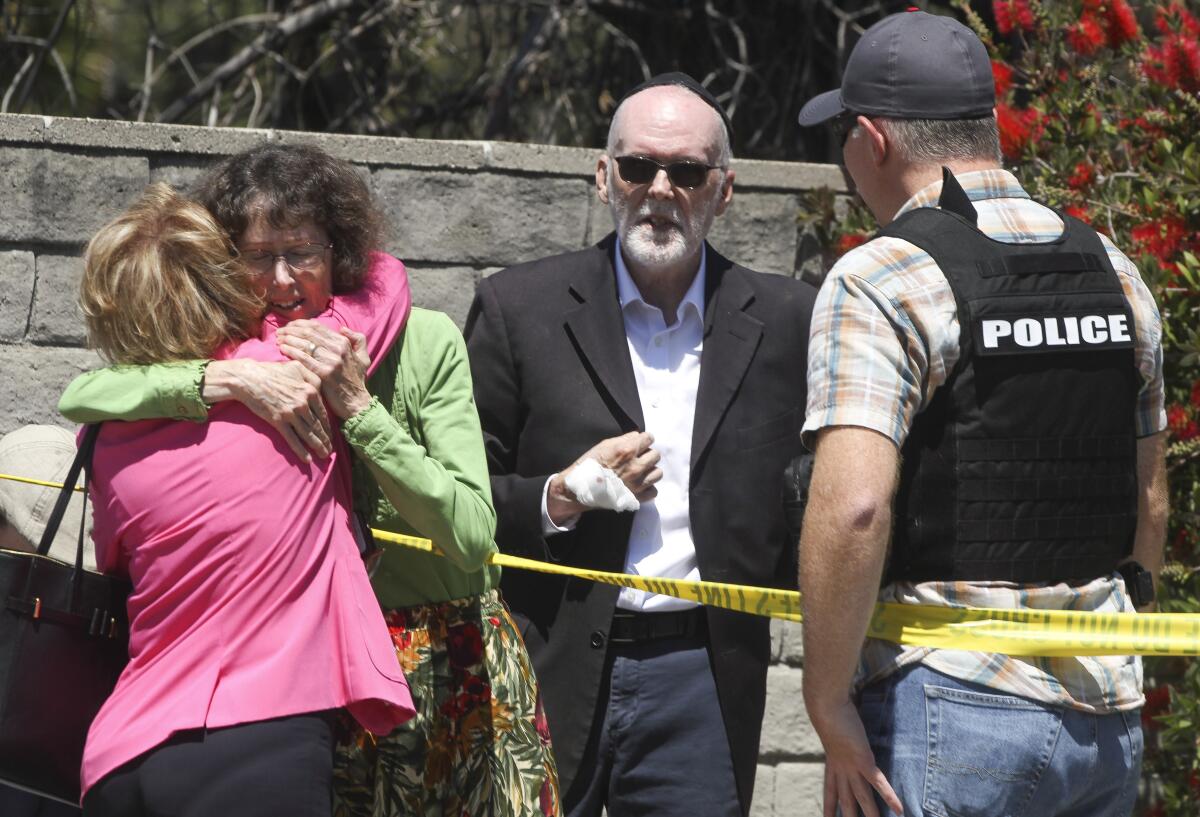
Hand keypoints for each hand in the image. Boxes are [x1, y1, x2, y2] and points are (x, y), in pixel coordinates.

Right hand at [203, 358, 331, 460]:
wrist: (249, 378)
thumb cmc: (272, 371)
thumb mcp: (296, 367)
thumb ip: (312, 375)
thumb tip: (322, 385)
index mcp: (311, 389)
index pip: (323, 413)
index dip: (328, 426)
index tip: (331, 435)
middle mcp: (303, 403)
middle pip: (318, 425)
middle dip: (326, 439)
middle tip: (331, 450)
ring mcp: (291, 413)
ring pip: (308, 434)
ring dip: (317, 446)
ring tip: (324, 455)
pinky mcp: (278, 420)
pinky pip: (292, 438)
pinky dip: (300, 450)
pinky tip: (307, 459)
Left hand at [277, 320, 372, 419]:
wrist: (356, 402)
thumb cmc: (356, 380)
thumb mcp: (363, 357)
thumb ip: (358, 340)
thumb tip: (343, 328)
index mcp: (344, 343)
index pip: (318, 327)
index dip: (301, 324)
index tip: (290, 326)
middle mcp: (338, 350)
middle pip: (309, 333)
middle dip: (291, 329)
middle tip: (279, 331)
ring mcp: (331, 362)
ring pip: (304, 343)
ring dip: (288, 338)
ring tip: (278, 339)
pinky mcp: (323, 374)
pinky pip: (303, 358)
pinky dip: (291, 351)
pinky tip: (282, 349)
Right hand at [547, 431, 661, 524]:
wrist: (580, 488)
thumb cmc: (589, 464)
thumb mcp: (603, 445)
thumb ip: (623, 439)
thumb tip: (637, 436)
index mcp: (627, 450)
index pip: (649, 438)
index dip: (644, 439)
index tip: (640, 444)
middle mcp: (636, 466)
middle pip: (656, 455)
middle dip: (648, 454)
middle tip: (638, 458)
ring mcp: (638, 483)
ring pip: (658, 473)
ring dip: (650, 471)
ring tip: (640, 472)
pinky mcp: (637, 497)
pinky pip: (654, 491)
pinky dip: (648, 488)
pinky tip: (639, 485)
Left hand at [811, 699, 901, 816]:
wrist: (827, 708)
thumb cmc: (829, 714)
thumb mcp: (832, 731)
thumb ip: (838, 739)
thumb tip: (841, 734)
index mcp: (832, 765)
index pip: (830, 792)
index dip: (828, 808)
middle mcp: (841, 770)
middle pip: (845, 801)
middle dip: (848, 816)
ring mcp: (852, 767)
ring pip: (862, 797)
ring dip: (871, 814)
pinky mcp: (864, 760)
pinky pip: (879, 783)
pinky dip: (889, 796)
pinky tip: (899, 809)